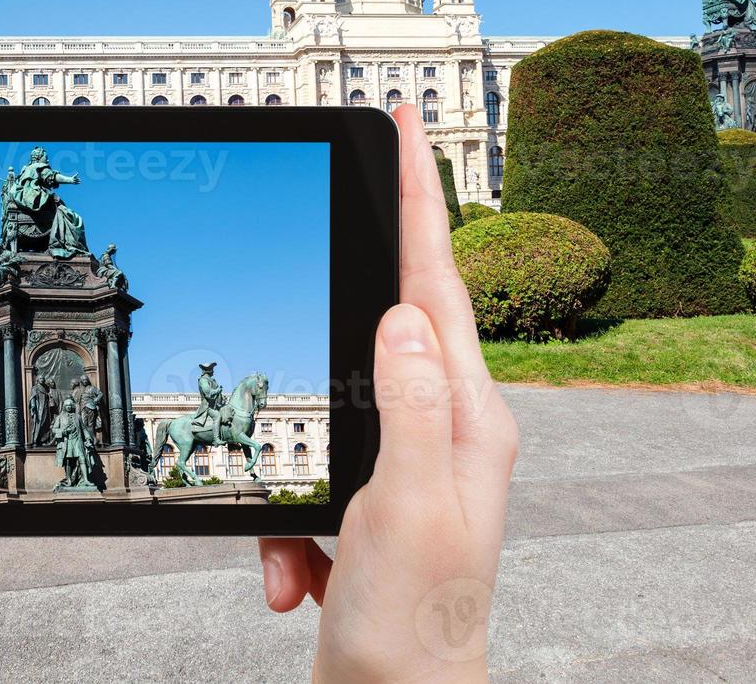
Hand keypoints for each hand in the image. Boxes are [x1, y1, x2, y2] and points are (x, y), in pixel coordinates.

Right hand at [258, 106, 518, 682]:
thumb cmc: (414, 628)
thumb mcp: (405, 512)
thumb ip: (410, 408)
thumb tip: (404, 315)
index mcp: (468, 418)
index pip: (438, 283)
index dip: (421, 199)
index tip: (407, 127)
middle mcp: (450, 427)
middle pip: (391, 322)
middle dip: (348, 295)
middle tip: (342, 213)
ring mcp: (413, 460)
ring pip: (333, 404)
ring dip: (295, 481)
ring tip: (300, 563)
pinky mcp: (374, 494)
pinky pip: (312, 470)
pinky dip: (286, 524)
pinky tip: (296, 579)